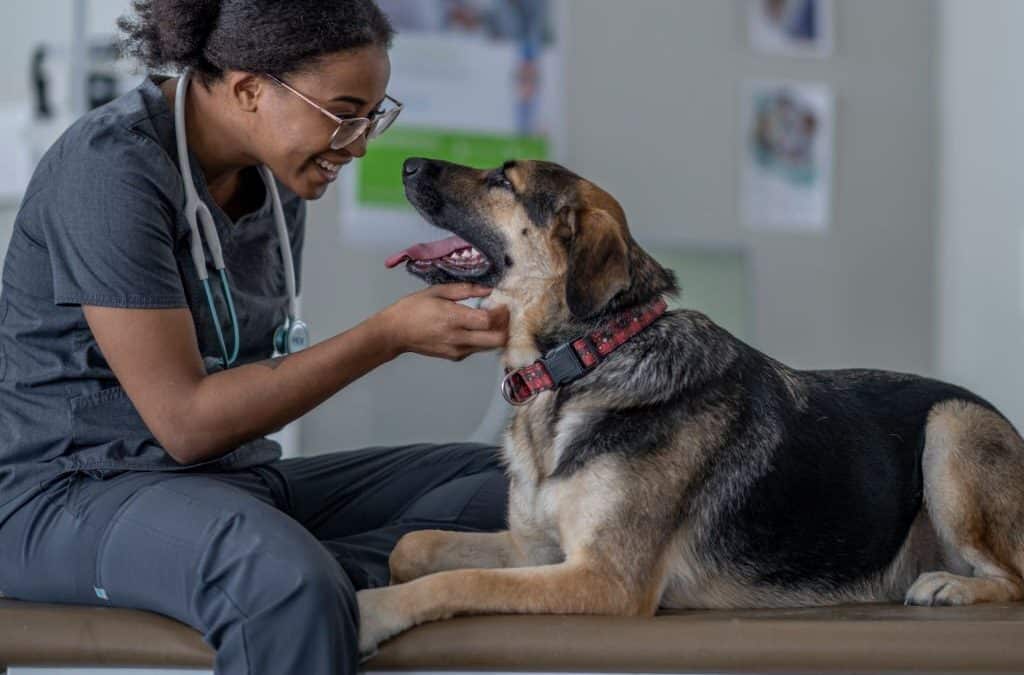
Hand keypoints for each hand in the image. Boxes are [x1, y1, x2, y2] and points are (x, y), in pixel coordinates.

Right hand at [377, 284, 508, 360]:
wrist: (394, 333)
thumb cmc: (413, 308)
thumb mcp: (436, 291)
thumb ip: (464, 290)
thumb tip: (487, 290)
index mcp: (453, 318)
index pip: (488, 321)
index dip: (501, 313)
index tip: (502, 304)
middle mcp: (458, 338)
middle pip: (496, 340)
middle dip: (505, 327)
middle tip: (502, 315)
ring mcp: (457, 350)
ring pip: (489, 346)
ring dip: (495, 333)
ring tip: (490, 319)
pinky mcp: (455, 357)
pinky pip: (477, 348)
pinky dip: (482, 338)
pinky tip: (475, 327)